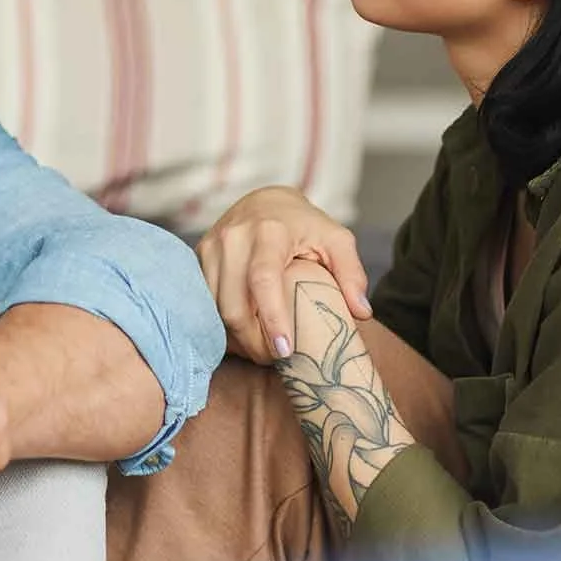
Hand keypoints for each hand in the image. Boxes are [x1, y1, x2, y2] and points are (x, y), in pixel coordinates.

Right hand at [198, 186, 372, 364]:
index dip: (272, 318)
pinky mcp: (199, 256)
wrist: (264, 200)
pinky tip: (242, 335)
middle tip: (274, 359)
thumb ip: (351, 274)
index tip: (285, 351)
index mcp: (269, 231)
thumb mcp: (336, 240)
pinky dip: (221, 324)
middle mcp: (234, 237)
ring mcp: (211, 246)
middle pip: (232, 303)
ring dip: (236, 337)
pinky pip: (205, 301)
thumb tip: (361, 313)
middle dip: (252, 341)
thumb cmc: (305, 225)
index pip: (263, 280)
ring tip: (260, 349)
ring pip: (214, 307)